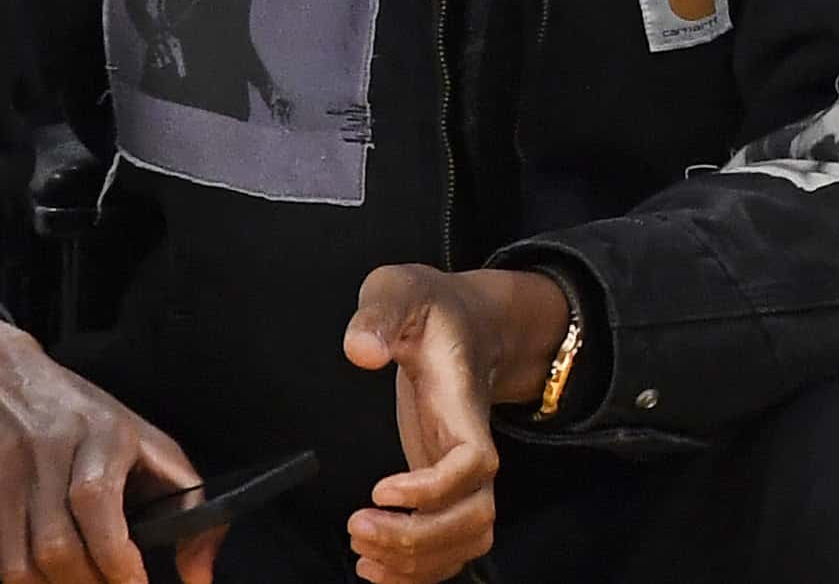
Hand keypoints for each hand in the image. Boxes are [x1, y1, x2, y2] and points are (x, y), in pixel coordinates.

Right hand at [0, 324, 215, 583]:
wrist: (14, 385)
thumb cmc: (95, 424)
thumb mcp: (151, 446)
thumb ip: (188, 505)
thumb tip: (200, 574)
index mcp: (102, 436)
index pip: (97, 503)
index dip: (116, 559)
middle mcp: (49, 454)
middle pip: (57, 546)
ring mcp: (8, 476)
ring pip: (19, 563)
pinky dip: (23, 582)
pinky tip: (49, 580)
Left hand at [337, 265, 560, 583]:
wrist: (468, 322)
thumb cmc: (430, 309)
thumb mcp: (400, 290)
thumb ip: (380, 313)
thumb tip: (364, 353)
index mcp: (462, 409)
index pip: (473, 465)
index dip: (431, 491)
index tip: (378, 489)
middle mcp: (471, 449)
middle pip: (475, 518)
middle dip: (415, 539)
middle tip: (355, 527)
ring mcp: (462, 474)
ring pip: (469, 541)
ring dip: (416, 562)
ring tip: (361, 552)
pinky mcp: (446, 490)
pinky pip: (452, 549)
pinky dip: (418, 572)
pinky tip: (373, 567)